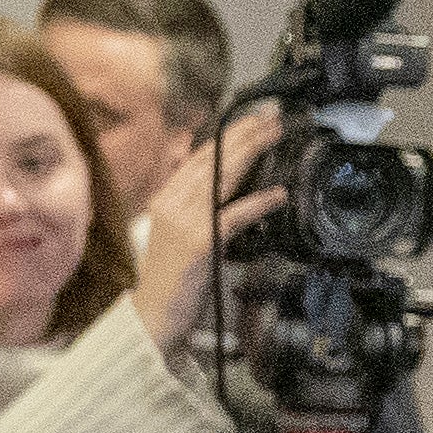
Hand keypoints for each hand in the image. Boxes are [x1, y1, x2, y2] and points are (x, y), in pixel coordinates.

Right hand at [129, 107, 289, 355]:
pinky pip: (234, 215)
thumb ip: (191, 201)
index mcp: (164, 198)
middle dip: (244, 133)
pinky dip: (258, 202)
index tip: (252, 119)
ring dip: (252, 151)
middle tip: (272, 116)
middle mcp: (170, 203)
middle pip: (212, 158)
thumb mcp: (178, 232)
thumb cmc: (171, 279)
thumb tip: (210, 173)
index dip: (226, 135)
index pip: (198, 157)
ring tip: (275, 134)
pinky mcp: (200, 243)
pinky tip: (279, 194)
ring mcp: (184, 221)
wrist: (153, 316)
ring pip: (221, 176)